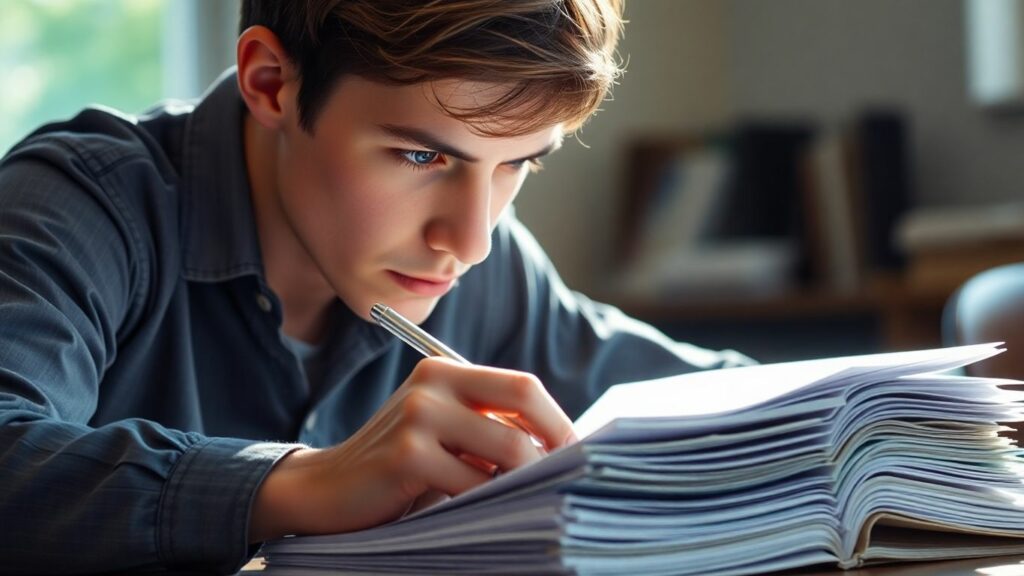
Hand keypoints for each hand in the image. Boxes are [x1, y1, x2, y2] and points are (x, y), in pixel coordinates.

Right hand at [248, 357, 576, 541]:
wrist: (326, 489)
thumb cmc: (398, 465)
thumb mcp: (443, 432)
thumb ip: (488, 427)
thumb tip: (561, 444)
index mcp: (443, 370)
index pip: (522, 386)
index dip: (557, 419)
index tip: (576, 452)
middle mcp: (432, 383)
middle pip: (523, 400)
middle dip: (556, 441)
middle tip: (569, 474)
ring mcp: (418, 416)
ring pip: (507, 448)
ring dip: (525, 480)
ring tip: (525, 499)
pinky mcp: (407, 454)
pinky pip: (475, 483)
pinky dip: (489, 502)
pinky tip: (481, 512)